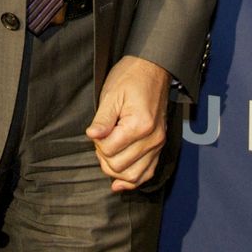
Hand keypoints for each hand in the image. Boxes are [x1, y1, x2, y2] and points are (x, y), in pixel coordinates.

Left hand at [85, 55, 171, 190]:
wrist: (153, 69)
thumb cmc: (131, 78)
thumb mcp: (111, 94)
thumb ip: (102, 119)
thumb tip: (92, 136)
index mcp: (140, 125)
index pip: (109, 150)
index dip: (97, 142)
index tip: (97, 130)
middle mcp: (153, 139)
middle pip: (119, 166)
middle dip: (104, 156)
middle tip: (101, 138)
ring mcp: (158, 144)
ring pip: (133, 176)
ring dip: (115, 170)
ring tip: (108, 154)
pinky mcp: (159, 147)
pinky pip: (147, 173)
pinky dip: (133, 180)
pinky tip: (119, 182)